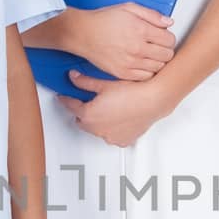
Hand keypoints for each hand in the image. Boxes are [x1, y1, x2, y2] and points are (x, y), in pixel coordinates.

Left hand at [57, 70, 171, 146]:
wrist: (153, 100)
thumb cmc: (132, 93)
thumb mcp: (104, 84)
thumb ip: (85, 81)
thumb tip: (73, 77)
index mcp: (88, 115)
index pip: (71, 106)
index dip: (67, 99)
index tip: (65, 97)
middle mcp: (97, 129)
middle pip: (83, 121)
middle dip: (84, 112)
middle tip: (90, 102)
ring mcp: (109, 137)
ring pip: (97, 130)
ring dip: (99, 122)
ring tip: (108, 109)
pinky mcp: (122, 141)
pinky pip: (112, 136)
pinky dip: (112, 130)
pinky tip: (118, 119)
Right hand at [72, 4, 175, 80]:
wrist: (83, 33)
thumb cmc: (104, 20)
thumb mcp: (128, 8)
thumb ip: (151, 15)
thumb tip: (168, 22)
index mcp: (140, 29)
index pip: (169, 40)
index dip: (168, 38)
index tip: (163, 37)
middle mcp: (137, 47)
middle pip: (167, 55)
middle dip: (166, 49)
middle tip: (158, 46)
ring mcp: (130, 62)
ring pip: (159, 67)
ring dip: (158, 61)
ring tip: (150, 55)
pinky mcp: (123, 73)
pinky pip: (146, 77)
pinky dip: (148, 71)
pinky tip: (142, 63)